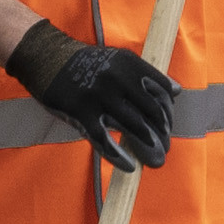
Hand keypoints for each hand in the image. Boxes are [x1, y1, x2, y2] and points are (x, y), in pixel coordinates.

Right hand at [3, 15, 176, 169]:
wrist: (46, 58)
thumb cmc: (85, 64)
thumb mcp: (117, 60)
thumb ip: (145, 75)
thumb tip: (177, 91)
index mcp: (129, 63)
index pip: (162, 91)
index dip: (168, 112)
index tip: (167, 125)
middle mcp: (117, 77)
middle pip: (152, 111)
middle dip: (163, 132)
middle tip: (165, 146)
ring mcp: (99, 95)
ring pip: (134, 127)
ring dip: (148, 146)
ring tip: (155, 159)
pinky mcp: (81, 112)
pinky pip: (105, 140)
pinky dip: (120, 156)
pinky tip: (129, 166)